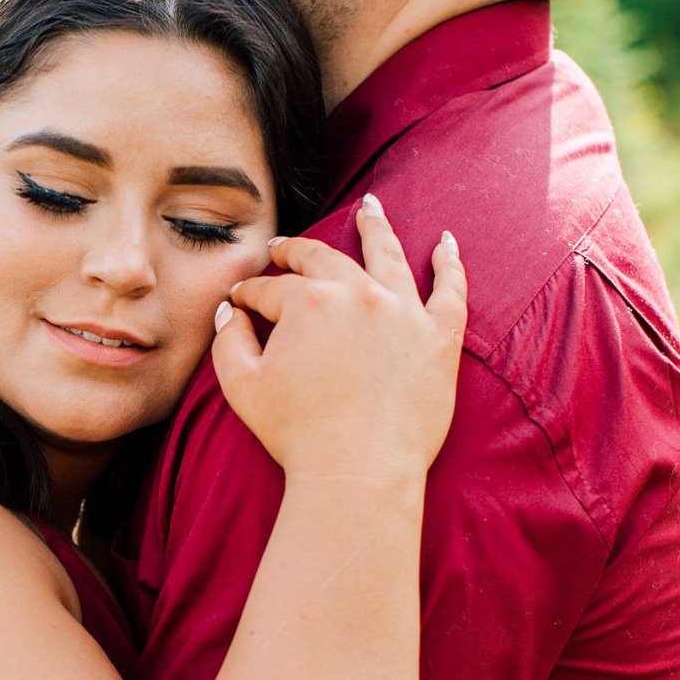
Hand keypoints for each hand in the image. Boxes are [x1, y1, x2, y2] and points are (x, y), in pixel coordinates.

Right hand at [214, 194, 467, 483]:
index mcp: (308, 302)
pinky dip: (450, 263)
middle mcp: (358, 294)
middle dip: (296, 251)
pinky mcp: (439, 337)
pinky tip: (446, 242)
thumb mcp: (241, 386)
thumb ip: (229, 342)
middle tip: (281, 249)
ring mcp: (404, 312)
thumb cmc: (296, 434)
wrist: (359, 472)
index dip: (249, 296)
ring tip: (371, 206)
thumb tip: (230, 313)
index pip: (271, 288)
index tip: (239, 304)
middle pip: (324, 257)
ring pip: (390, 255)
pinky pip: (451, 290)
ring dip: (376, 227)